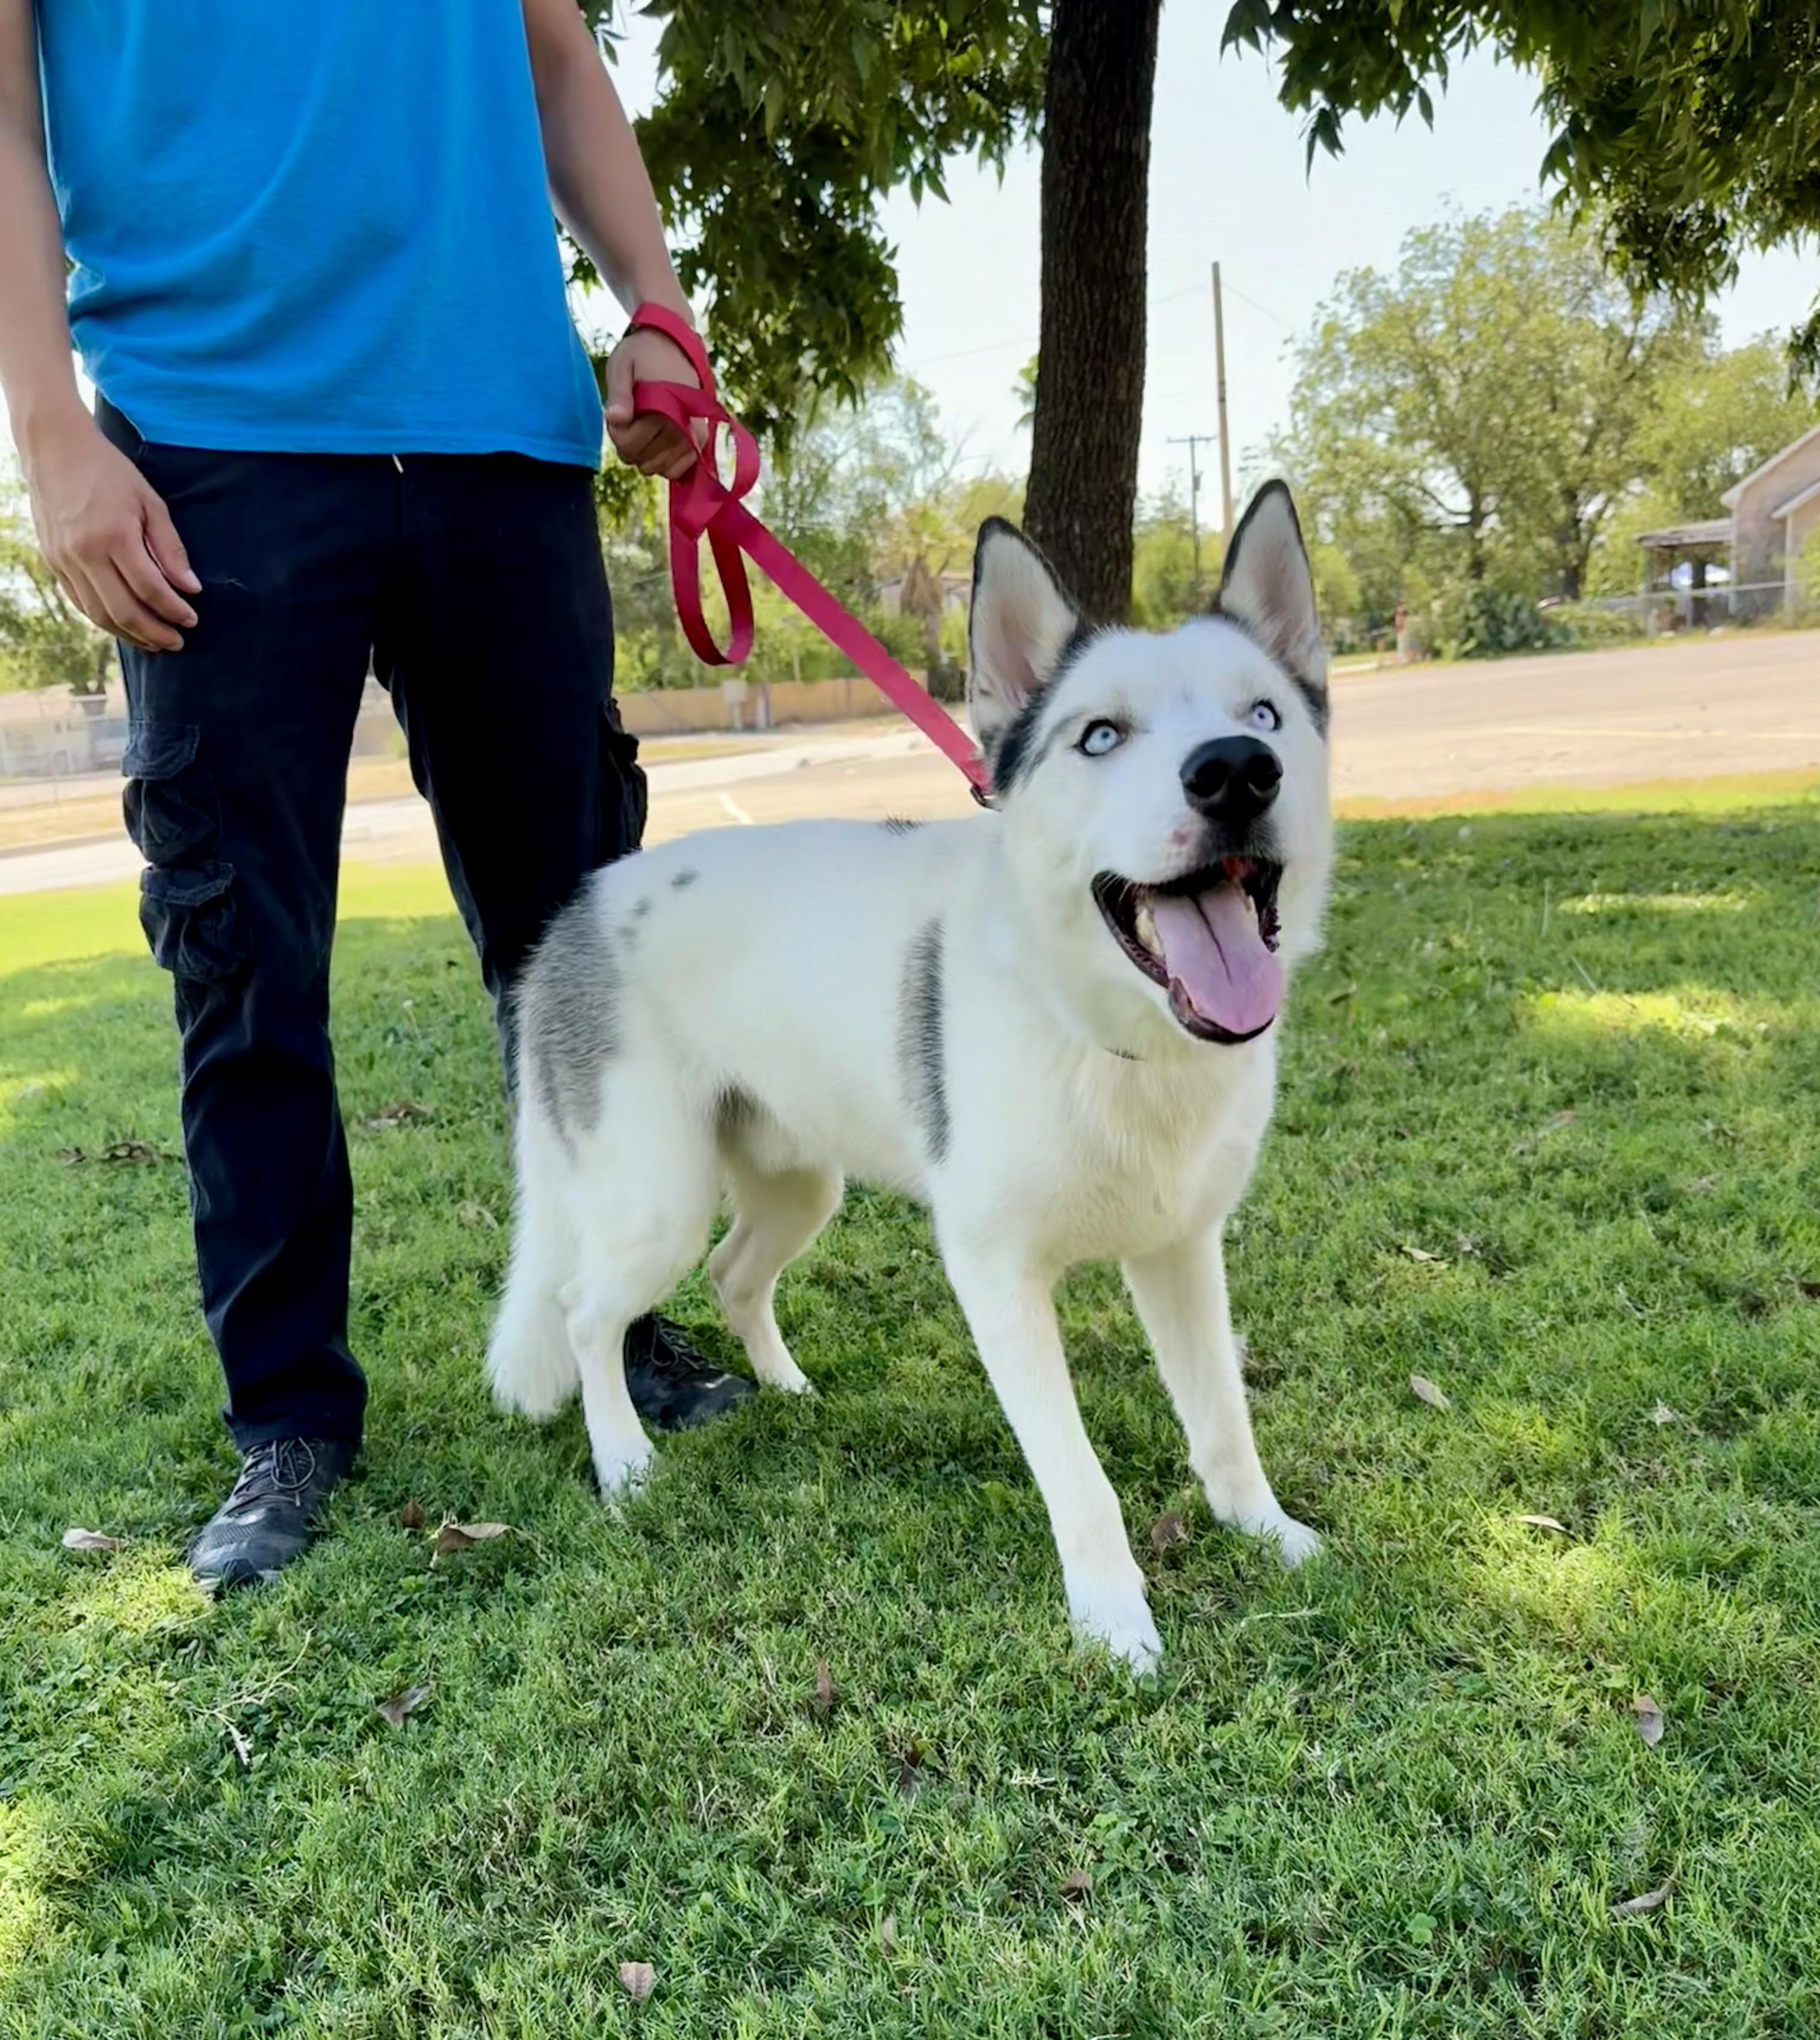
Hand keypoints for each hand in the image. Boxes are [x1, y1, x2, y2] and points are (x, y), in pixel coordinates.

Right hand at [23, 413, 199, 652]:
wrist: (55, 449)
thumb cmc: (109, 472)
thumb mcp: (150, 502)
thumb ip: (170, 547)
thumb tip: (191, 588)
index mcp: (114, 535)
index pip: (150, 589)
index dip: (174, 610)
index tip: (192, 620)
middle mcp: (85, 552)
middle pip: (124, 610)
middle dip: (154, 633)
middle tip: (177, 643)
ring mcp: (64, 559)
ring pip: (99, 613)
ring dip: (129, 634)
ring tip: (154, 643)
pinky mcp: (52, 560)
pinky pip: (79, 601)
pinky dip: (103, 618)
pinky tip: (124, 625)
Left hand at [603, 325, 704, 482]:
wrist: (674, 344)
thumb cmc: (642, 355)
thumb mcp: (622, 366)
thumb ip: (619, 393)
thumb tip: (615, 418)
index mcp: (663, 405)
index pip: (631, 444)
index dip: (617, 435)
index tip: (616, 417)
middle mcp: (683, 424)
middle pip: (645, 460)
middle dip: (630, 447)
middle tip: (629, 423)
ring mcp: (695, 435)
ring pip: (662, 468)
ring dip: (646, 457)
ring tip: (643, 432)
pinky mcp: (701, 439)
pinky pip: (681, 469)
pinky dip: (666, 464)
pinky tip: (657, 447)